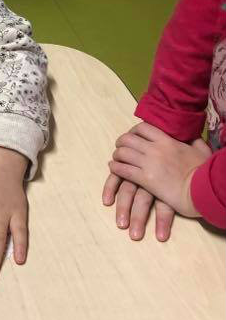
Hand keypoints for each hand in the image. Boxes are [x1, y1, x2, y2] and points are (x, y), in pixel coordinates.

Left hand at [104, 122, 211, 236]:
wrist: (202, 191)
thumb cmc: (204, 171)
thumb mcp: (201, 150)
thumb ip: (193, 140)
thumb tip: (190, 135)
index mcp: (167, 140)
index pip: (142, 128)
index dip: (133, 131)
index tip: (132, 137)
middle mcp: (155, 148)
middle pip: (127, 139)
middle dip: (121, 143)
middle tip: (120, 148)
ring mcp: (148, 163)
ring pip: (122, 153)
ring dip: (117, 155)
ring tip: (116, 159)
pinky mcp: (145, 179)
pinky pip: (123, 169)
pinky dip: (115, 168)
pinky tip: (114, 168)